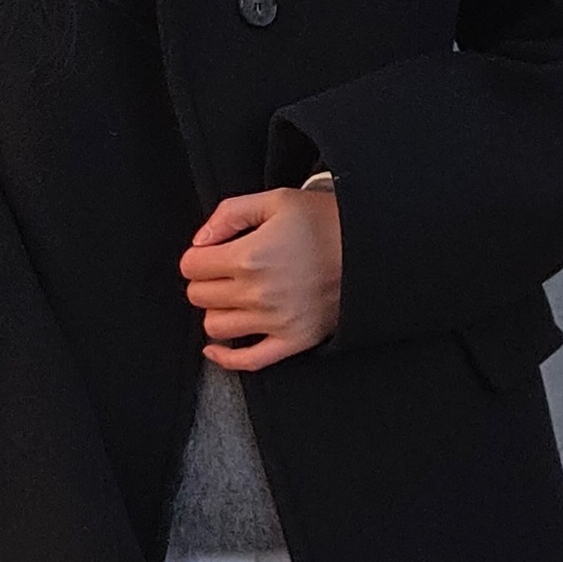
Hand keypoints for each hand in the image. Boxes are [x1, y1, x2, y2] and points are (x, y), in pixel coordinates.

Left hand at [179, 184, 342, 370]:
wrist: (370, 249)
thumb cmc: (324, 221)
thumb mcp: (276, 200)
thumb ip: (229, 214)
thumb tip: (200, 241)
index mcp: (249, 256)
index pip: (191, 266)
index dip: (197, 256)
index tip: (210, 252)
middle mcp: (258, 293)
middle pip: (199, 296)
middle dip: (204, 281)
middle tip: (222, 271)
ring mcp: (275, 321)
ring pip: (215, 327)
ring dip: (216, 310)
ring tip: (232, 296)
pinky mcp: (293, 341)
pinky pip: (248, 361)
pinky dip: (226, 357)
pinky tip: (217, 347)